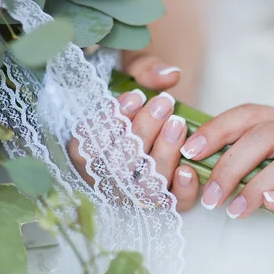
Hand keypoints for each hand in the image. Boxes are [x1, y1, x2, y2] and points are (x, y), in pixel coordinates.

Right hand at [68, 52, 199, 211]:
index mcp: (86, 152)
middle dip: (142, 132)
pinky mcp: (163, 201)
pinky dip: (180, 191)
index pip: (87, 148)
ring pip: (143, 187)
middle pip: (117, 167)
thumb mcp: (131, 73)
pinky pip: (171, 204)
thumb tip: (168, 75)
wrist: (158, 117)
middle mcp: (106, 180)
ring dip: (162, 155)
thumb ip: (143, 68)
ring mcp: (134, 194)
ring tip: (177, 123)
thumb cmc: (136, 96)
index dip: (109, 124)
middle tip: (164, 104)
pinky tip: (188, 168)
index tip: (135, 96)